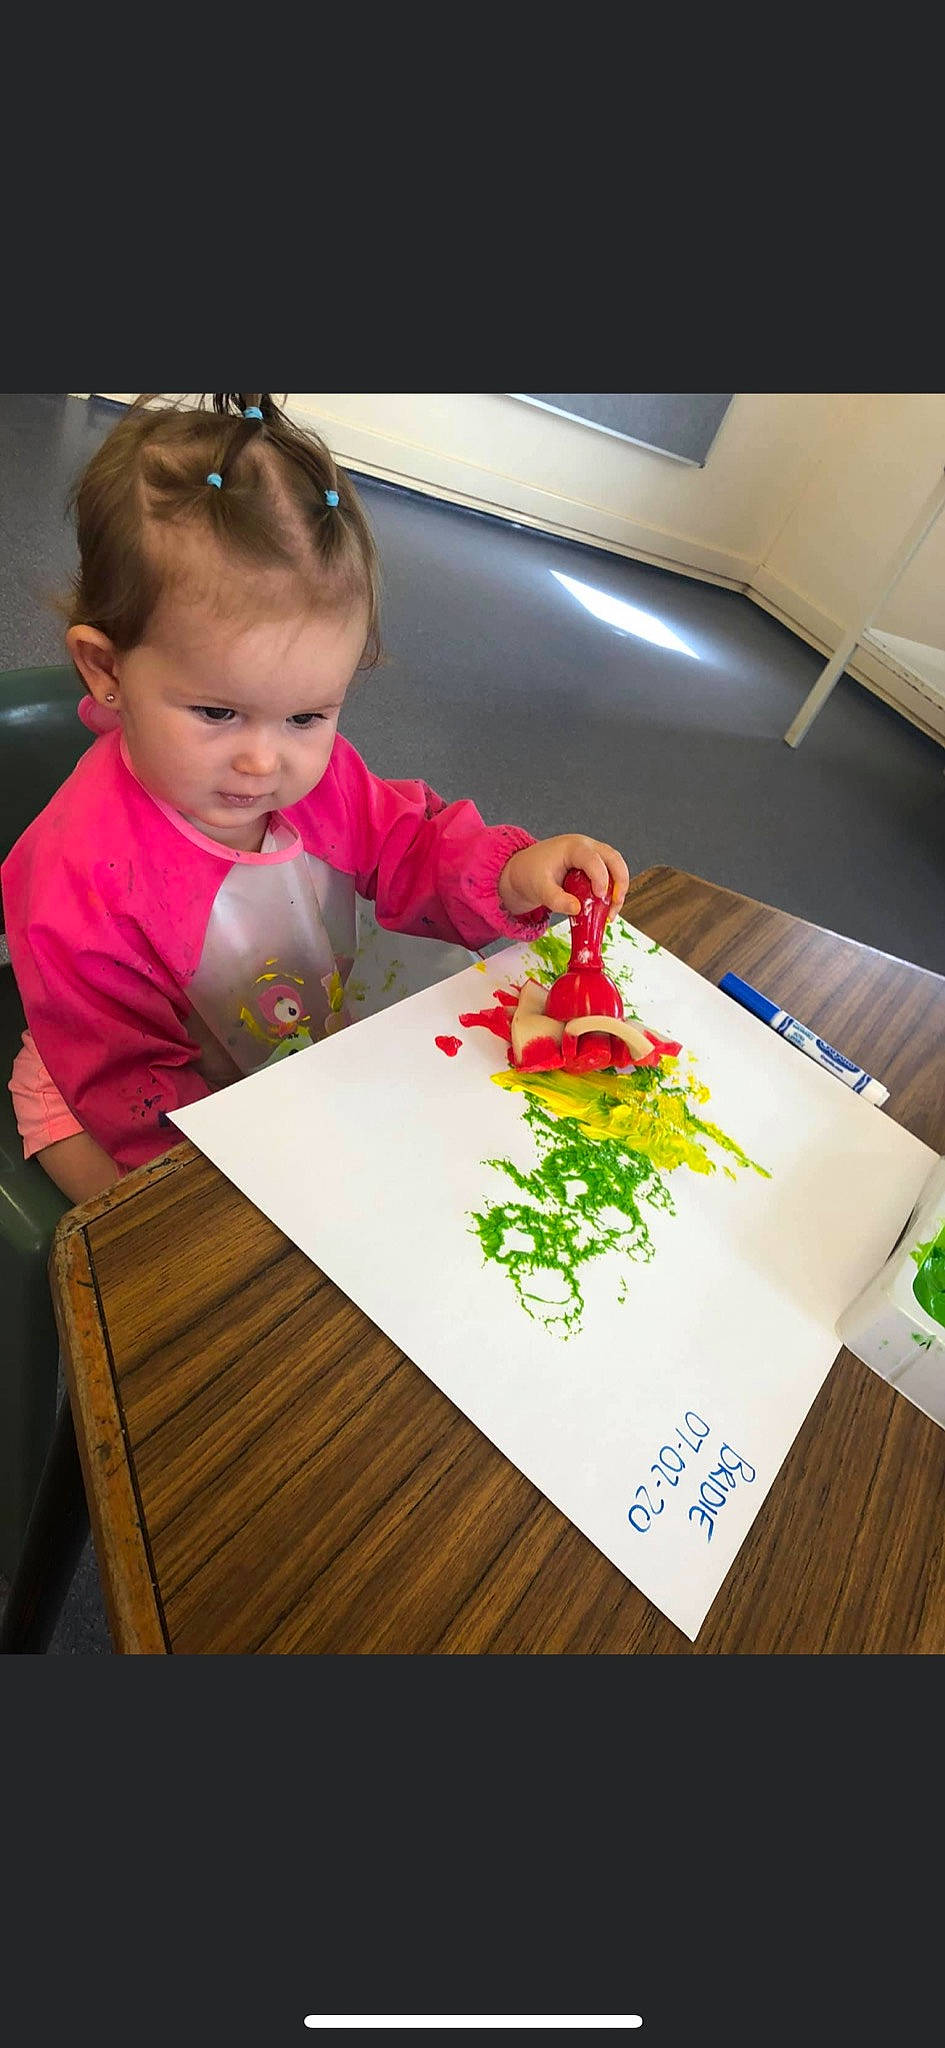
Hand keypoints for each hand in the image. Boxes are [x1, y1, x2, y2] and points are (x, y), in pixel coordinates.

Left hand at [499, 835, 629, 921]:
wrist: (524, 870)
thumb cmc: (530, 873)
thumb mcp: (539, 888)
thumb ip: (556, 900)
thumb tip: (577, 909)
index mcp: (572, 847)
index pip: (593, 859)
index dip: (600, 878)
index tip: (600, 897)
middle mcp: (586, 847)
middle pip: (613, 859)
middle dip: (619, 882)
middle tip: (615, 904)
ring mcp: (592, 855)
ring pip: (616, 867)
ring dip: (618, 889)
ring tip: (611, 911)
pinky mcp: (594, 866)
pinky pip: (610, 875)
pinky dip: (612, 891)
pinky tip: (605, 908)